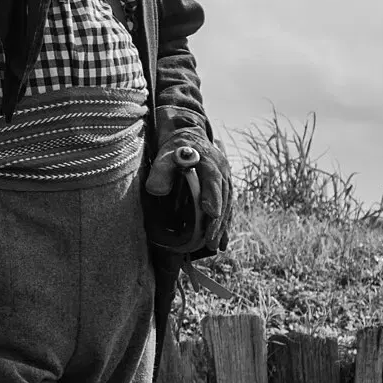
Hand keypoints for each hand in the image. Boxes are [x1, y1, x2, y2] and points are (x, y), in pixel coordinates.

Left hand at [145, 129, 232, 252]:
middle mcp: (222, 171)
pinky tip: (222, 242)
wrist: (187, 136)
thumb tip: (155, 190)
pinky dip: (224, 224)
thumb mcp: (165, 153)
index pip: (212, 180)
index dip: (212, 196)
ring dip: (221, 226)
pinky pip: (227, 208)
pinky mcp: (223, 188)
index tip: (211, 213)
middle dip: (217, 221)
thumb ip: (161, 170)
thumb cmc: (174, 146)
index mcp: (208, 161)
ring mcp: (225, 180)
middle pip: (223, 198)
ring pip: (227, 205)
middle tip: (210, 241)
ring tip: (215, 246)